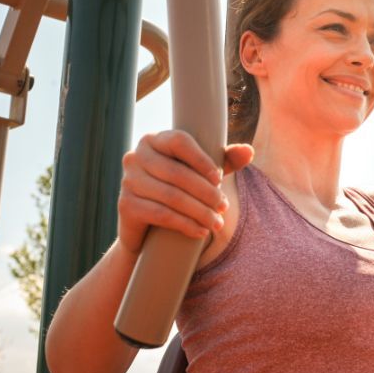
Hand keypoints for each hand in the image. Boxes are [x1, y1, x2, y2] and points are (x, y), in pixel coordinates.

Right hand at [117, 130, 254, 253]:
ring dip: (199, 212)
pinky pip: (160, 214)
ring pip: (171, 196)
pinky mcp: (125, 205)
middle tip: (224, 207)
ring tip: (217, 223)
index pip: (179, 141)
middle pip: (177, 173)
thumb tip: (249, 151)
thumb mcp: (203, 174)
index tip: (219, 179)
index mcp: (154, 140)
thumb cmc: (180, 190)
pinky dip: (185, 224)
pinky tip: (201, 232)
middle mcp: (135, 156)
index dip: (201, 159)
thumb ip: (225, 160)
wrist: (148, 228)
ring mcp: (128, 180)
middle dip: (206, 192)